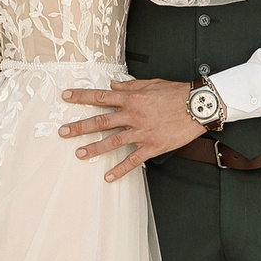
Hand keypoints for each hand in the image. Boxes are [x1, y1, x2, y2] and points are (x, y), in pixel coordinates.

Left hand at [59, 80, 204, 181]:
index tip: (65, 97)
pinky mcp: (152, 146)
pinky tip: (108, 177)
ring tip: (79, 154)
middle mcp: (133, 115)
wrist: (198, 106)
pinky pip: (133, 160)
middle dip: (79, 126)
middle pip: (101, 121)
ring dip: (94, 148)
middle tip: (62, 132)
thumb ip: (130, 86)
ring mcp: (142, 132)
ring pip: (112, 141)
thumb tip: (113, 85)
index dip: (81, 96)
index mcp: (132, 98)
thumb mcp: (151, 83)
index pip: (101, 96)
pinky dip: (120, 169)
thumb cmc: (176, 93)